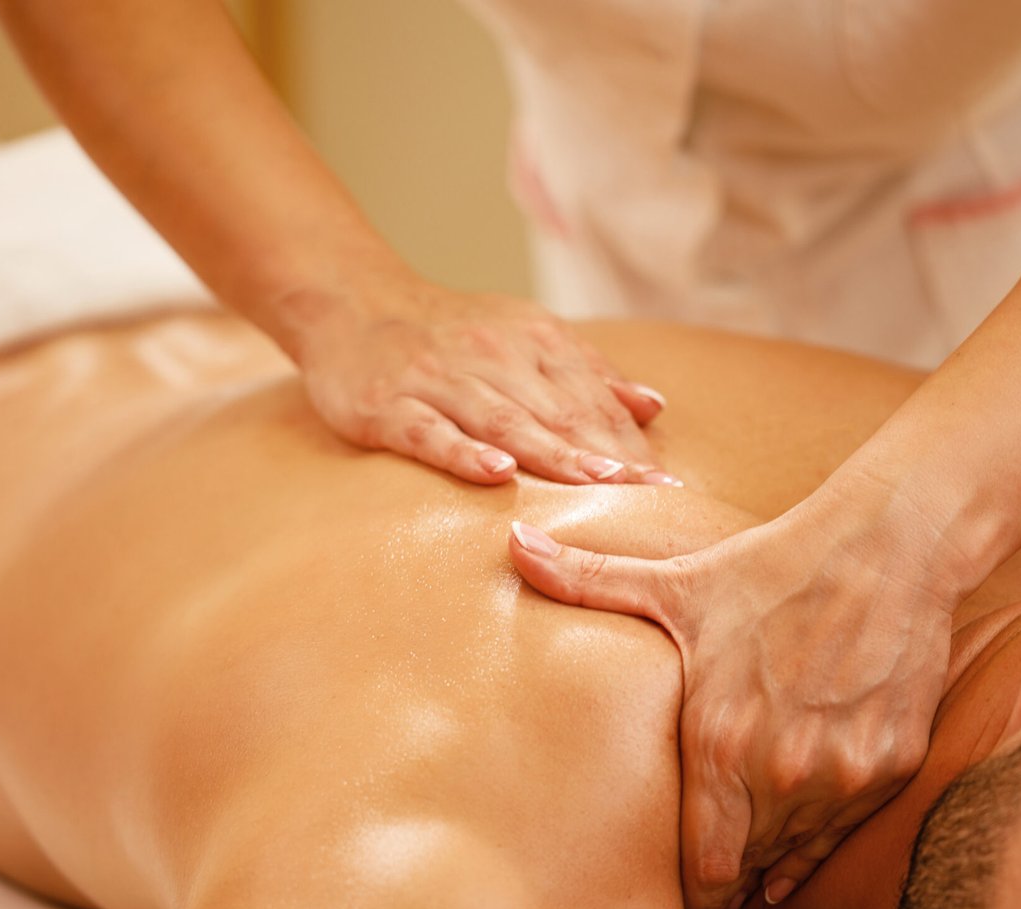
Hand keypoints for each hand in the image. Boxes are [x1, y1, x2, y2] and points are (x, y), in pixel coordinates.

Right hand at [280, 269, 674, 484]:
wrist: (349, 302)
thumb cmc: (446, 333)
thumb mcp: (521, 337)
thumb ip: (585, 372)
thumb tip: (652, 407)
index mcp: (531, 341)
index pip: (591, 398)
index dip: (631, 442)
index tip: (670, 484)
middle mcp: (492, 357)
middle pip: (559, 412)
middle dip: (609, 454)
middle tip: (654, 494)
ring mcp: (439, 381)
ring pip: (504, 422)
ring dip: (554, 454)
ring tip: (600, 483)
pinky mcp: (389, 406)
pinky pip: (430, 433)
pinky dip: (463, 453)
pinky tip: (496, 475)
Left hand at [506, 486, 956, 908]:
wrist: (886, 545)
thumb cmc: (771, 566)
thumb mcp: (675, 580)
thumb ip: (588, 580)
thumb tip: (512, 545)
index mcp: (720, 738)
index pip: (703, 865)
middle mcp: (782, 770)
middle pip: (747, 868)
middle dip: (724, 896)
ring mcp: (843, 772)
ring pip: (796, 852)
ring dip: (767, 870)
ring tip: (742, 889)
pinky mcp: (892, 764)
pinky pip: (844, 829)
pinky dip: (815, 845)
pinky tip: (791, 861)